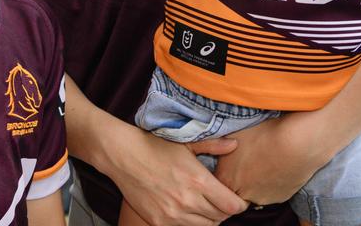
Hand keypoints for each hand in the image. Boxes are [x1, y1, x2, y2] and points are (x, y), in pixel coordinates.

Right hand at [103, 125, 245, 225]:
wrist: (122, 156)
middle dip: (224, 210)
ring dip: (208, 218)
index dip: (238, 203)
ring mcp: (173, 214)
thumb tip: (234, 145)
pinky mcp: (159, 222)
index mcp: (198, 180)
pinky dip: (190, 222)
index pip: (232, 206)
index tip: (235, 198)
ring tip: (202, 204)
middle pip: (221, 217)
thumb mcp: (185, 143)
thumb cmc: (154, 146)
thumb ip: (212, 145)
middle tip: (219, 200)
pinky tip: (186, 209)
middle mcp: (188, 201)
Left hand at [215, 117, 321, 205]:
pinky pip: (271, 191)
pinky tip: (276, 165)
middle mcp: (242, 194)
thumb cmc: (263, 135)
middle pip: (235, 189)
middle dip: (238, 177)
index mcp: (226, 179)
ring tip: (265, 160)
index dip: (224, 170)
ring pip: (254, 192)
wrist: (296, 144)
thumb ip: (221, 147)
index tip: (230, 160)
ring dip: (256, 180)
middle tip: (248, 160)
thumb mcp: (233, 135)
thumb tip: (216, 148)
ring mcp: (262, 198)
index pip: (216, 183)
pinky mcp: (279, 198)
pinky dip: (272, 181)